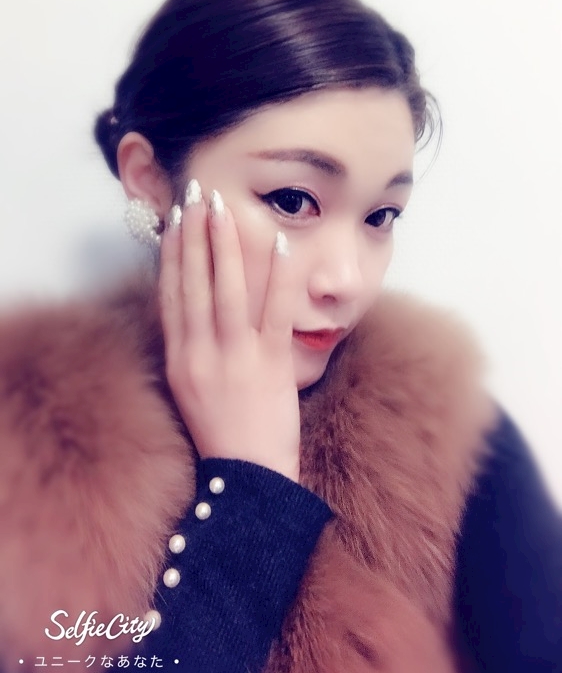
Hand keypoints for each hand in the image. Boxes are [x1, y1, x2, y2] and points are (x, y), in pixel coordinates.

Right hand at [158, 181, 300, 481]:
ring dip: (225, 244)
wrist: (248, 478)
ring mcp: (234, 356)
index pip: (171, 293)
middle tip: (195, 194)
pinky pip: (273, 311)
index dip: (171, 252)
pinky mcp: (269, 364)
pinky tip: (280, 243)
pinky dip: (277, 275)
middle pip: (194, 282)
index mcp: (179, 357)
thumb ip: (189, 345)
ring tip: (223, 207)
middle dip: (193, 234)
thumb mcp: (190, 386)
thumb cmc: (222, 431)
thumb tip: (191, 303)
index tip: (174, 218)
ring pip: (227, 289)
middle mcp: (200, 352)